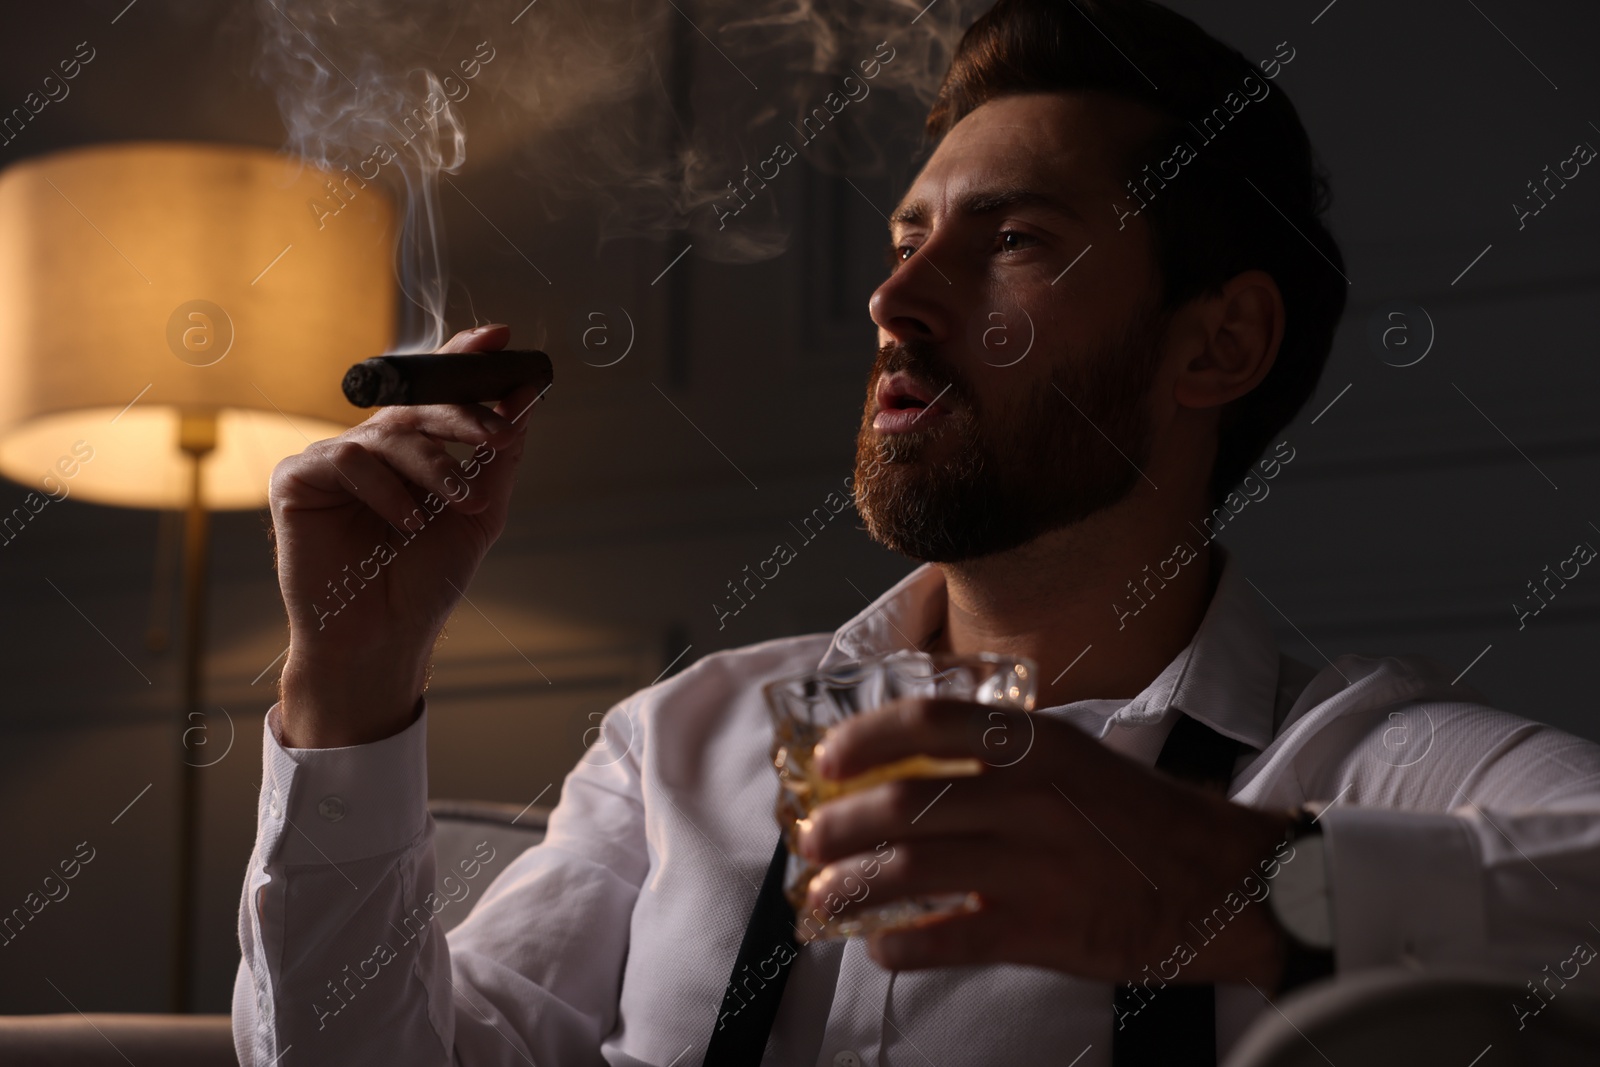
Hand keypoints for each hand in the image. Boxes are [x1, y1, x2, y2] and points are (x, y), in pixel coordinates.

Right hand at [270, 325, 543, 746]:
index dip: (463, 360)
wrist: (383, 638)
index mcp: (409, 451)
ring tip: (463, 502)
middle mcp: (369, 447)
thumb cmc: (426, 581)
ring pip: (389, 434)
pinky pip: (346, 459)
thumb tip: (527, 392)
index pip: (435, 393)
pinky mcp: (296, 480)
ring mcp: (331, 460)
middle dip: (464, 413)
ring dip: (436, 465)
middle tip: (501, 433)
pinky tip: (406, 522)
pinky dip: (385, 489)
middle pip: (417, 405)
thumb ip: (500, 455)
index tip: (502, 339)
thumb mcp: (480, 512)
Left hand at [796, 698, 1292, 986]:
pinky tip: (882, 946)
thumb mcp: (1077, 760)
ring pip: (913, 870)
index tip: (827, 761)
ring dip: (854, 884)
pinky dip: (903, 944)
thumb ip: (1004, 759)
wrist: (1230, 882)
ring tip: (825, 895)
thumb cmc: (1144, 820)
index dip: (864, 740)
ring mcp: (1036, 865)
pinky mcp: (1045, 931)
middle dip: (839, 825)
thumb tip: (913, 771)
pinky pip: (950, 938)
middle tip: (809, 839)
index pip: (929, 725)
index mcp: (1037, 745)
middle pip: (904, 804)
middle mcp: (1030, 797)